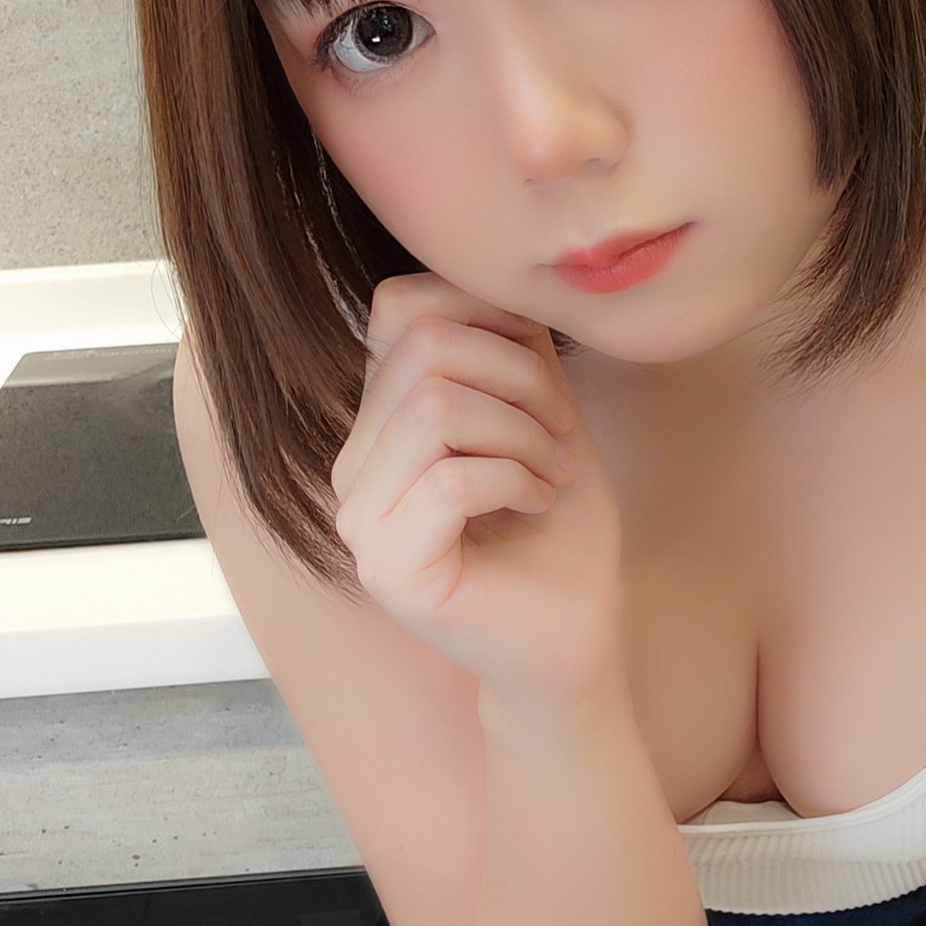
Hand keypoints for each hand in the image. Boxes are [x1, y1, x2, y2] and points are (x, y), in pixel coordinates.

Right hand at [330, 273, 624, 704]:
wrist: (572, 642)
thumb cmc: (559, 536)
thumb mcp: (544, 416)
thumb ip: (513, 350)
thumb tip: (497, 283)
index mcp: (381, 423)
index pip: (400, 307)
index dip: (486, 316)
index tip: (543, 375)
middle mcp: (354, 466)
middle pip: (424, 349)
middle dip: (519, 377)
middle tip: (556, 435)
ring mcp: (360, 520)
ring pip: (435, 407)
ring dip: (519, 431)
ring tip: (548, 473)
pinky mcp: (387, 567)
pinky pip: (448, 476)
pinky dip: (514, 477)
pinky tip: (538, 503)